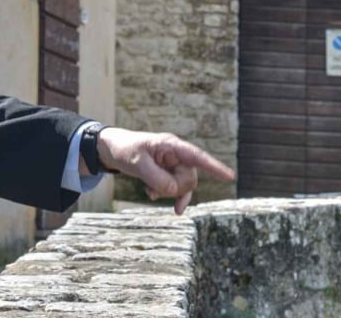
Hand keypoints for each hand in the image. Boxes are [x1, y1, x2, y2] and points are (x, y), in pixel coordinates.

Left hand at [96, 128, 233, 214]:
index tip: (230, 176)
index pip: (197, 157)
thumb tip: (174, 191)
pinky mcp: (168, 174)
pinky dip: (167, 195)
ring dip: (168, 193)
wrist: (111, 150)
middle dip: (175, 188)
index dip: (214, 167)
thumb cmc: (124, 149)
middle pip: (189, 178)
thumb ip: (156, 177)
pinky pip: (176, 189)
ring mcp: (173, 165)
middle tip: (153, 186)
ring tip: (150, 192)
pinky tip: (151, 195)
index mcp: (171, 145)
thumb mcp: (136, 163)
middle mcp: (176, 155)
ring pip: (183, 186)